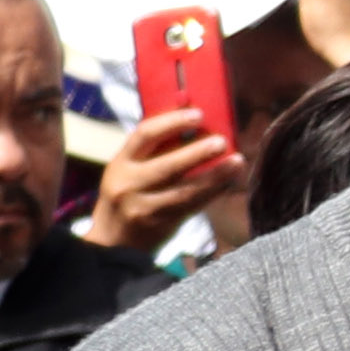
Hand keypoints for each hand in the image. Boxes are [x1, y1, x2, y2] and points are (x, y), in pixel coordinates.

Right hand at [84, 105, 244, 259]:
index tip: (198, 114)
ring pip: (185, 191)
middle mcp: (129, 184)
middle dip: (197, 153)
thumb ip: (156, 143)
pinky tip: (230, 181)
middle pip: (167, 166)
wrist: (112, 241)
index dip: (172, 122)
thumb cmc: (128, 193)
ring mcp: (145, 208)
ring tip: (238, 161)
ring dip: (215, 176)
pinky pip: (192, 207)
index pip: (144, 135)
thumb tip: (189, 108)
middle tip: (222, 141)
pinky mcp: (161, 225)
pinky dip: (213, 193)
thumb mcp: (130, 166)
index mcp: (121, 162)